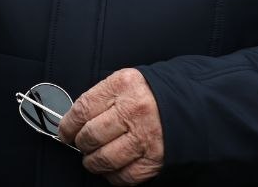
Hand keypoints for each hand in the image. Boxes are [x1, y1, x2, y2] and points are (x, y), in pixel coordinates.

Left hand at [58, 68, 164, 185]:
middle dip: (81, 144)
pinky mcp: (156, 159)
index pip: (82, 109)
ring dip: (93, 162)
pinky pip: (125, 175)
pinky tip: (111, 169)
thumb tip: (73, 120)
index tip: (64, 132)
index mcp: (123, 85)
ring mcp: (146, 136)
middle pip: (91, 135)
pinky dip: (113, 176)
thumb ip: (102, 97)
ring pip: (105, 158)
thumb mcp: (127, 82)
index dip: (67, 125)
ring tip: (93, 158)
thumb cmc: (154, 93)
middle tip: (81, 144)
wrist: (193, 104)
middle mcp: (134, 111)